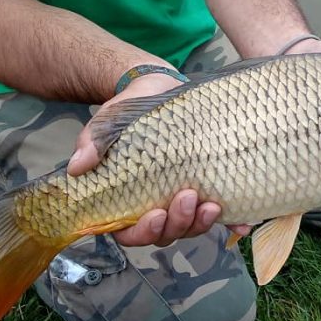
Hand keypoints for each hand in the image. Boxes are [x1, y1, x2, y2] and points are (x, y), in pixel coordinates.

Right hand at [67, 71, 250, 246]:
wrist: (164, 86)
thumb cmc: (133, 107)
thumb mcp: (110, 118)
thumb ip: (93, 140)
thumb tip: (77, 166)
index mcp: (128, 197)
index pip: (130, 231)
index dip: (142, 232)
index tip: (154, 214)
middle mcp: (156, 204)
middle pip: (165, 233)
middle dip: (178, 224)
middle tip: (187, 198)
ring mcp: (184, 199)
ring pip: (192, 227)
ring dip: (201, 223)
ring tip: (211, 205)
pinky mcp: (209, 187)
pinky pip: (222, 214)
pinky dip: (232, 224)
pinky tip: (243, 224)